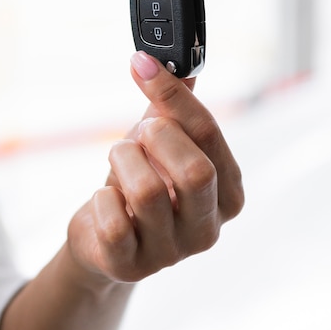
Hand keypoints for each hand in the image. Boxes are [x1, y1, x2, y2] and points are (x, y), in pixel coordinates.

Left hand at [67, 52, 243, 283]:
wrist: (105, 237)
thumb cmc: (143, 181)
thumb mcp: (163, 142)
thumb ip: (175, 106)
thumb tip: (182, 63)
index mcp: (228, 192)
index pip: (210, 134)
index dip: (174, 95)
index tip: (143, 65)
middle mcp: (209, 227)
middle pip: (195, 170)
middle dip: (157, 137)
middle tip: (139, 131)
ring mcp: (172, 253)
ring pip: (148, 192)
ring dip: (123, 160)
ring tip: (119, 160)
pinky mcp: (132, 267)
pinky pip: (114, 223)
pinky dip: (102, 198)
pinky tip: (107, 199)